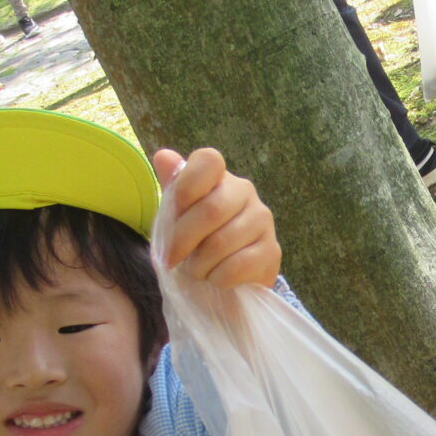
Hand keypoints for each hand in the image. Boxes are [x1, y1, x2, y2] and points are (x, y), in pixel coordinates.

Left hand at [152, 146, 281, 286]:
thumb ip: (173, 186)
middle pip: (211, 210)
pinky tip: (216, 278)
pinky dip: (217, 278)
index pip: (208, 161)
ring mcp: (262, 221)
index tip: (175, 212)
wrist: (230, 272)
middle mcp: (245, 191)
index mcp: (220, 177)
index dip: (186, 185)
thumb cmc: (200, 238)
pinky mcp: (272, 251)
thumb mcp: (180, 213)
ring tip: (196, 270)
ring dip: (199, 265)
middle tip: (172, 259)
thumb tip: (163, 157)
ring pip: (222, 243)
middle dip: (183, 241)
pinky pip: (237, 266)